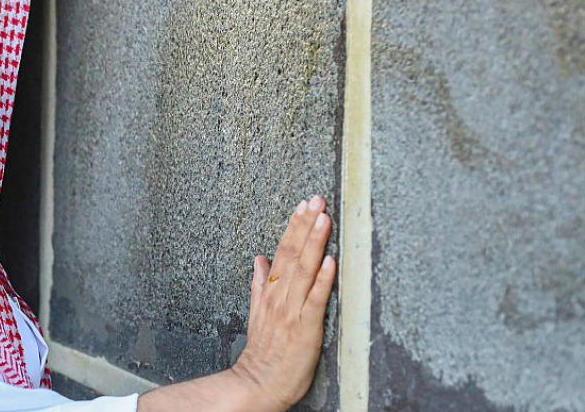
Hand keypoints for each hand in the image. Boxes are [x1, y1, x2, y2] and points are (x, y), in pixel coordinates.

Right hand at [231, 195, 335, 409]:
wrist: (258, 384)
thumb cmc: (263, 353)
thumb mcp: (256, 314)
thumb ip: (259, 286)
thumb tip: (259, 260)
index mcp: (270, 293)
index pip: (281, 251)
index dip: (293, 227)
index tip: (303, 204)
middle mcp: (280, 297)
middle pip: (292, 254)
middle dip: (305, 225)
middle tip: (316, 200)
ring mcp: (292, 311)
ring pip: (303, 270)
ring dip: (313, 243)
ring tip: (324, 219)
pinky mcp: (305, 328)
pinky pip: (315, 300)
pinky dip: (322, 280)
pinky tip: (329, 261)